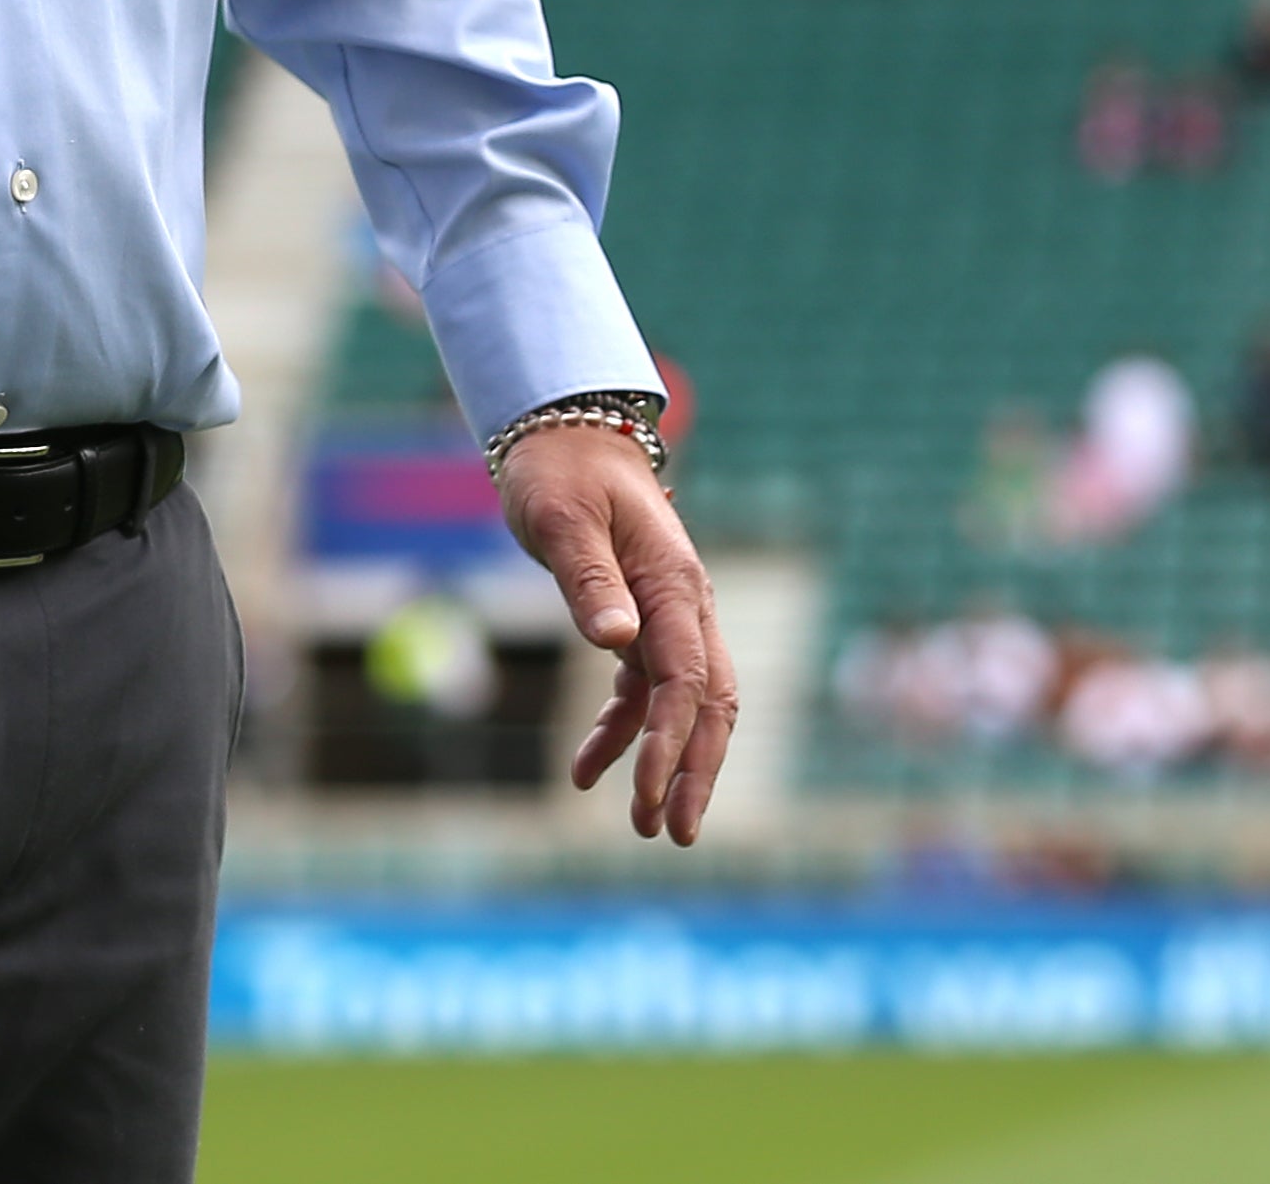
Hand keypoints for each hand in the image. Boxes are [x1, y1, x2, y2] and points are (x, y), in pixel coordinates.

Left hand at [500, 423, 737, 845]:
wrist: (566, 438)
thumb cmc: (561, 473)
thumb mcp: (563, 522)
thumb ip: (588, 580)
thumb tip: (614, 642)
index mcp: (674, 584)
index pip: (685, 679)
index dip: (671, 741)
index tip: (649, 795)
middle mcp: (683, 604)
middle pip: (708, 702)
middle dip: (694, 769)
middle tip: (672, 831)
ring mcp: (666, 616)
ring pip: (683, 704)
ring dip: (667, 761)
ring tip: (646, 823)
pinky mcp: (640, 622)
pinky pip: (642, 690)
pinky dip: (622, 731)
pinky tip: (586, 770)